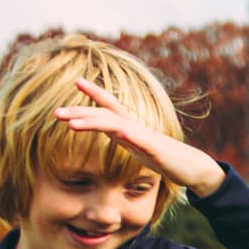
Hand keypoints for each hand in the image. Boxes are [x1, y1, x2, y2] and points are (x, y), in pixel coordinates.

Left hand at [56, 74, 225, 195]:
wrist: (192, 167)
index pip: (109, 105)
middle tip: (55, 112)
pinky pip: (138, 140)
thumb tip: (108, 132)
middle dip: (79, 111)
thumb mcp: (137, 146)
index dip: (94, 92)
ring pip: (114, 124)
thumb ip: (122, 137)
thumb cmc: (165, 157)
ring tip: (70, 124)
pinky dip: (125, 134)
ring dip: (91, 122)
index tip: (77, 81)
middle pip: (104, 114)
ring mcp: (144, 136)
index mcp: (129, 126)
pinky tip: (115, 132)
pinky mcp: (154, 149)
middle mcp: (135, 126)